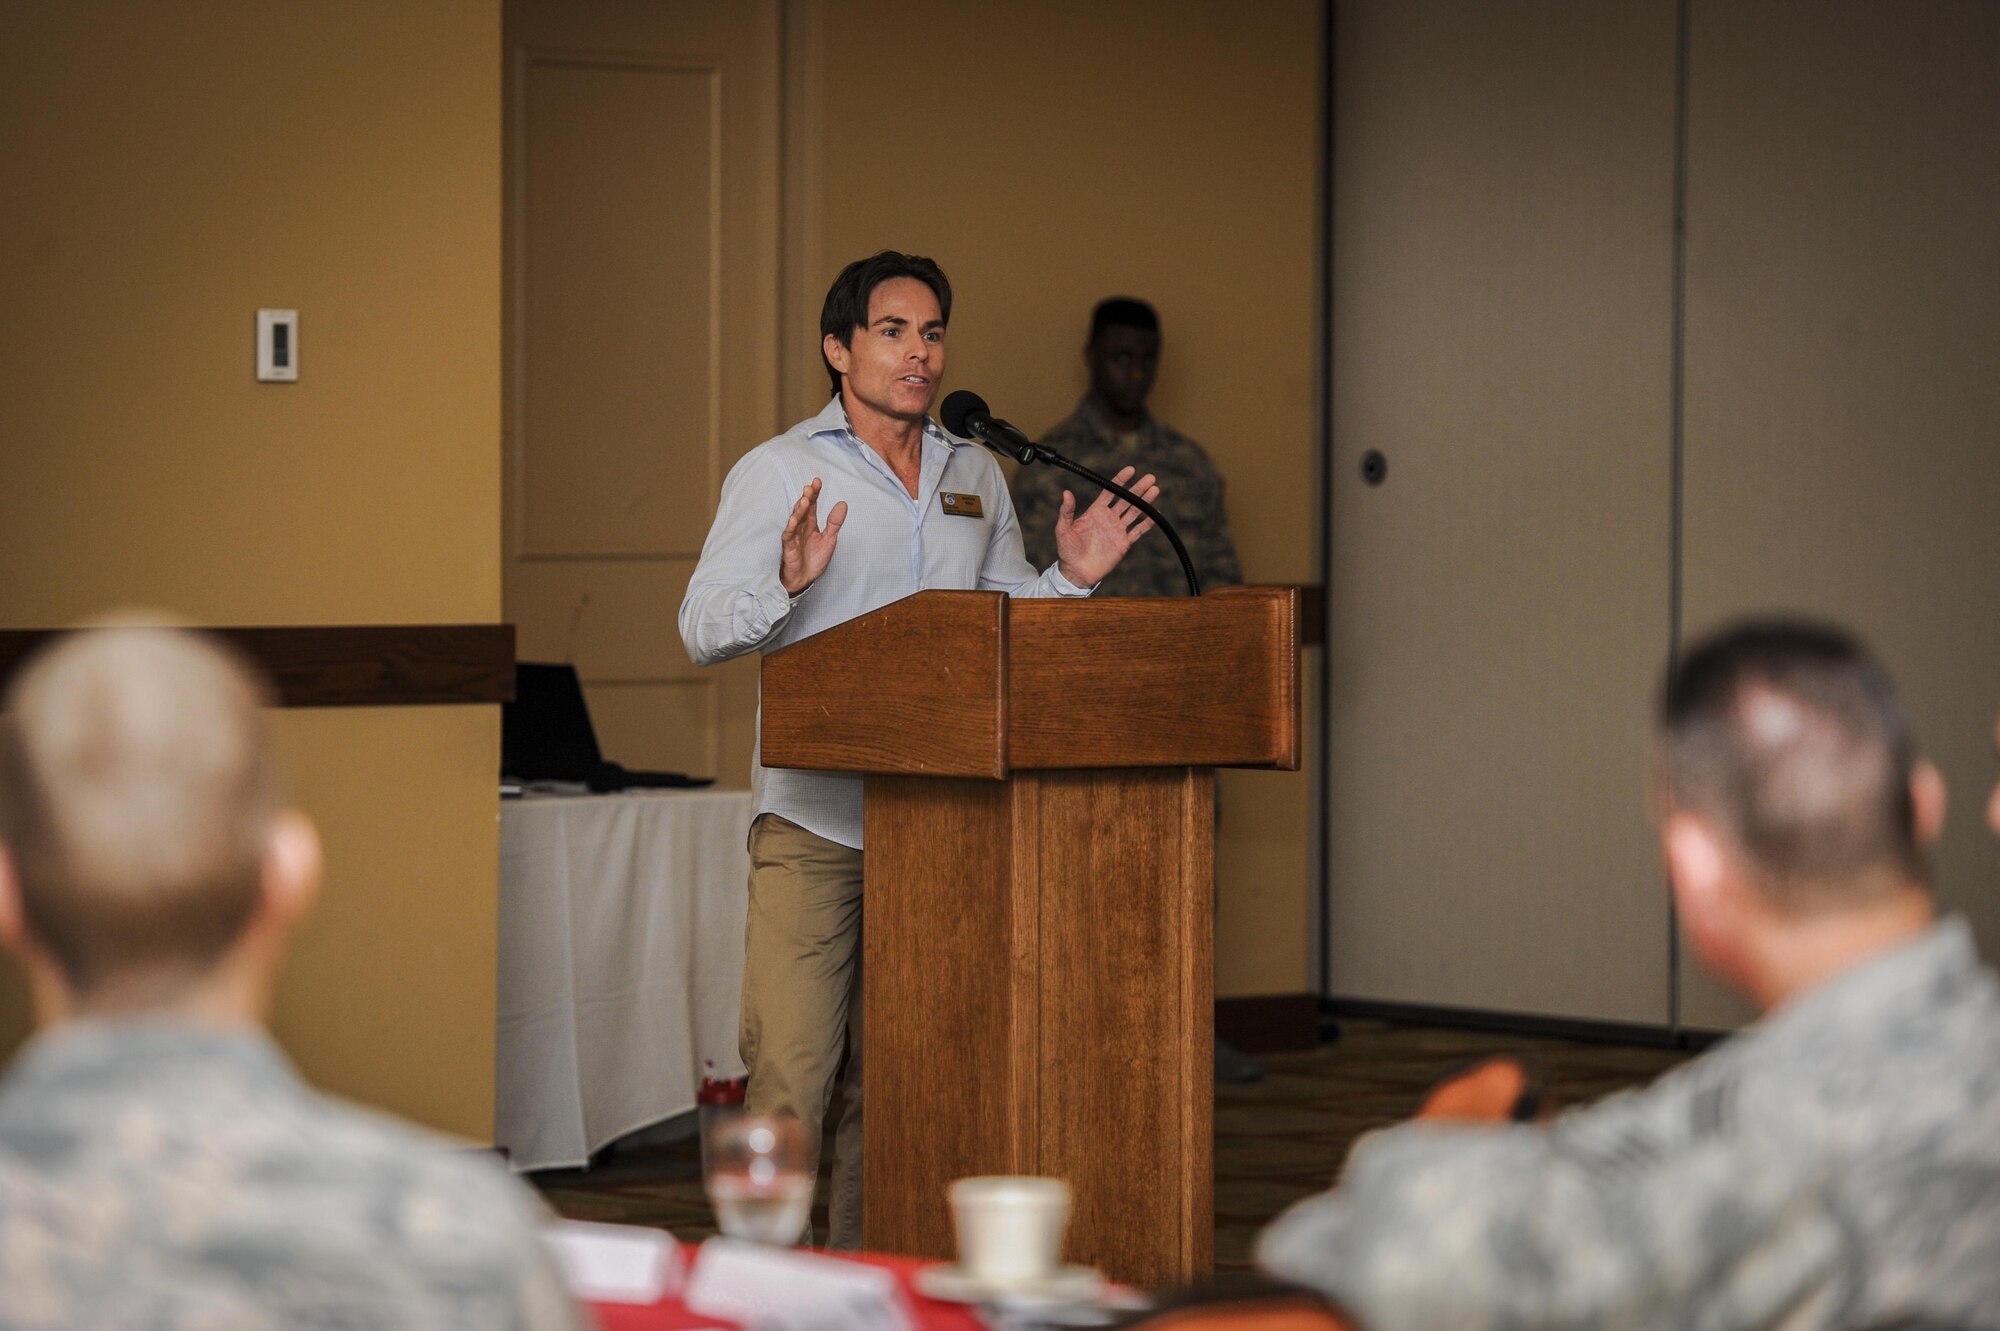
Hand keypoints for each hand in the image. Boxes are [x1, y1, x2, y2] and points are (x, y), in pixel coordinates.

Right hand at [780, 478, 845, 594]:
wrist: (804, 579)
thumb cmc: (814, 560)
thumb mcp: (829, 539)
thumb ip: (834, 523)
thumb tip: (843, 504)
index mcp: (811, 524)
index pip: (812, 505)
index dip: (815, 494)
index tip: (817, 481)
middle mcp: (802, 527)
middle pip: (803, 509)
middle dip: (806, 497)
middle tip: (810, 487)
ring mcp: (794, 536)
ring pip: (795, 519)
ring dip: (799, 510)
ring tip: (804, 500)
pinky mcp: (788, 546)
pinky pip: (789, 535)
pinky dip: (791, 528)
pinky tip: (793, 520)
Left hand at [1054, 466, 1159, 586]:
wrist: (1077, 572)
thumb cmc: (1067, 551)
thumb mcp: (1063, 529)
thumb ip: (1066, 511)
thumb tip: (1066, 492)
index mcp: (1095, 511)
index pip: (1110, 492)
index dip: (1120, 480)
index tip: (1131, 470)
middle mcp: (1109, 518)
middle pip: (1126, 499)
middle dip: (1138, 488)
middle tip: (1150, 478)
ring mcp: (1117, 530)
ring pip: (1135, 512)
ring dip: (1145, 501)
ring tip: (1155, 490)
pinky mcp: (1124, 543)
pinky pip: (1138, 531)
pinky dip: (1147, 523)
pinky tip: (1156, 514)